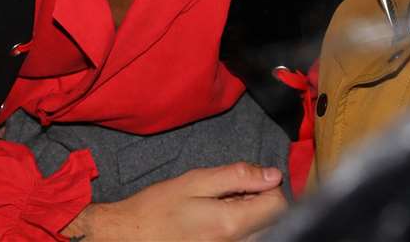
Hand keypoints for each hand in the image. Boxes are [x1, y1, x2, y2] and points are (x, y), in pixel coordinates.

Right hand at [62, 162, 286, 240]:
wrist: (131, 237)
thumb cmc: (158, 208)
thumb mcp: (196, 181)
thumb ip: (238, 176)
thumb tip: (273, 175)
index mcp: (231, 223)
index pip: (278, 204)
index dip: (268, 186)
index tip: (248, 180)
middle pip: (274, 221)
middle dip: (260, 202)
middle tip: (231, 194)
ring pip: (262, 232)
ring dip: (251, 217)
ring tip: (222, 208)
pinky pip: (244, 241)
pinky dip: (239, 229)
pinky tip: (217, 222)